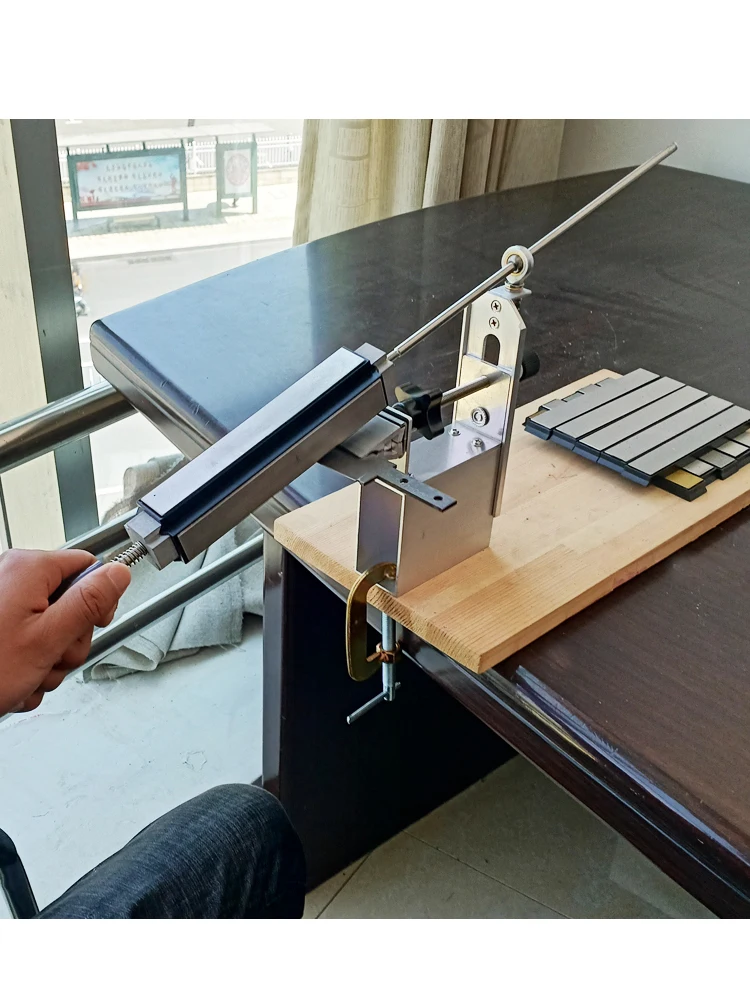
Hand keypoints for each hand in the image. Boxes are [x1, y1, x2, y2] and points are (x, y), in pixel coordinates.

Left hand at [0, 548, 130, 714]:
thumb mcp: (49, 638)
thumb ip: (90, 602)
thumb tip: (119, 573)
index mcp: (28, 569)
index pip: (89, 567)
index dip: (98, 600)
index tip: (92, 624)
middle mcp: (12, 577)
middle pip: (71, 602)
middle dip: (68, 641)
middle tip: (50, 659)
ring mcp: (2, 601)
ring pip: (51, 628)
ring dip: (48, 660)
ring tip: (28, 674)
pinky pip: (29, 640)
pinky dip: (28, 665)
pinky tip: (16, 679)